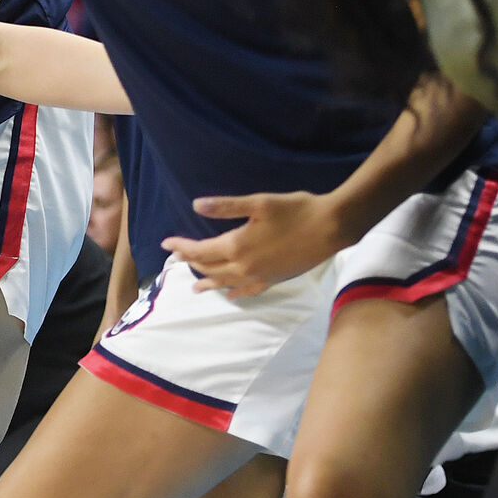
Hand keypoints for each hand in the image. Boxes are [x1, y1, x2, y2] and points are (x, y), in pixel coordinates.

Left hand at [165, 191, 345, 299]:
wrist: (331, 228)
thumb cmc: (295, 210)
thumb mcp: (258, 202)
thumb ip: (225, 206)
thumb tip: (196, 206)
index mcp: (236, 246)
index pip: (200, 250)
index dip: (181, 247)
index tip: (166, 244)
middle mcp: (243, 266)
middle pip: (209, 268)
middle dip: (191, 263)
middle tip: (178, 258)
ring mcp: (259, 276)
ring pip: (225, 283)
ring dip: (208, 282)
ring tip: (194, 286)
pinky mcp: (273, 280)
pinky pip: (247, 291)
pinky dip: (234, 293)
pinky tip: (230, 295)